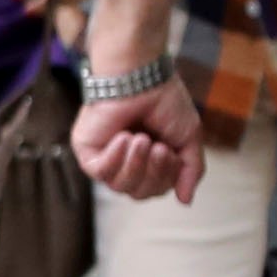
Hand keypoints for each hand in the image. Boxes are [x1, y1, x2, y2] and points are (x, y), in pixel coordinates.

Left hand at [74, 75, 204, 204]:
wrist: (140, 75)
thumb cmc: (164, 100)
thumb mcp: (188, 138)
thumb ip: (190, 170)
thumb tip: (186, 201)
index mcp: (149, 160)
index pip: (156, 190)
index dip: (166, 178)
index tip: (171, 152)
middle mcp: (126, 162)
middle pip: (139, 193)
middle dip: (153, 172)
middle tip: (157, 146)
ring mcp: (105, 157)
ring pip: (120, 186)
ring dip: (136, 163)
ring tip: (141, 138)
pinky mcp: (87, 150)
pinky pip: (100, 172)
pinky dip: (116, 157)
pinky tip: (124, 137)